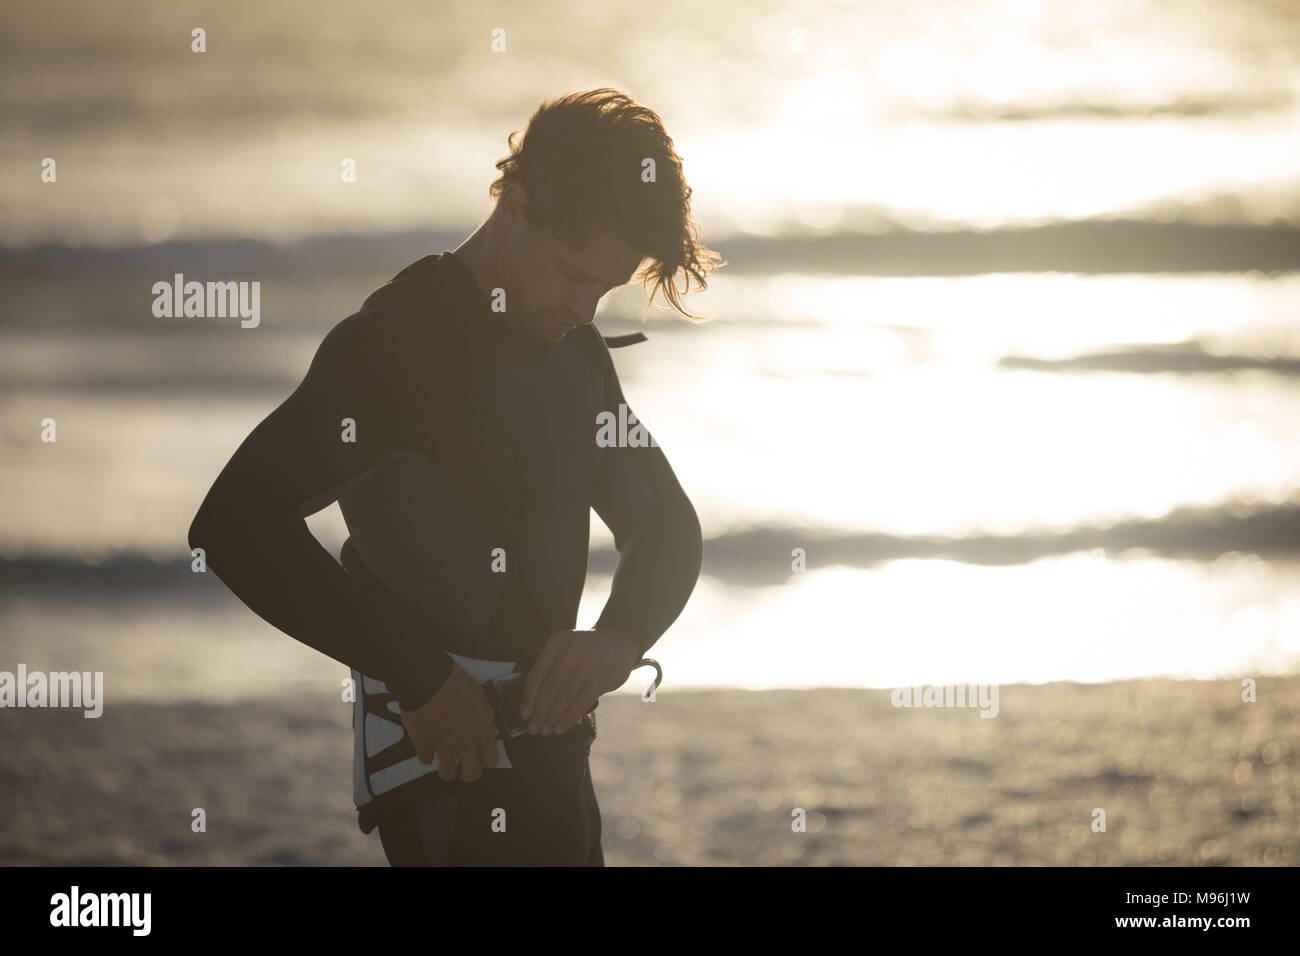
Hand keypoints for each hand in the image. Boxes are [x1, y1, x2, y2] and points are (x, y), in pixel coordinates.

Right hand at [399, 663, 499, 782]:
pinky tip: (429, 745)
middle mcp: (464, 741)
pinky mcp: (423, 743)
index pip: (492, 760)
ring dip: (447, 768)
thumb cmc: (454, 682)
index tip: (482, 758)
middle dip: (469, 773)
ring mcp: (443, 745)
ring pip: (448, 774)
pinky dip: (427, 755)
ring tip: (446, 760)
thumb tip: (491, 730)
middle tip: (464, 766)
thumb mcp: (480, 696)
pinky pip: (425, 760)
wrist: (428, 679)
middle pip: (472, 774)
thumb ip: (487, 717)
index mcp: (481, 729)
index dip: (487, 761)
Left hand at [520, 628, 641, 735]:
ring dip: (553, 717)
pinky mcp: (603, 676)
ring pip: (565, 695)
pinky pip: (582, 701)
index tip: (524, 714)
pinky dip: (569, 717)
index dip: (528, 696)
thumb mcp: (568, 648)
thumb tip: (534, 704)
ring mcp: (590, 662)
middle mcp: (573, 648)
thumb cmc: (588, 651)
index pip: (538, 672)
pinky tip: (562, 727)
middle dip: (540, 711)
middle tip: (533, 728)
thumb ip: (552, 668)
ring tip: (546, 731)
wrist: (621, 641)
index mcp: (558, 641)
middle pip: (550, 686)